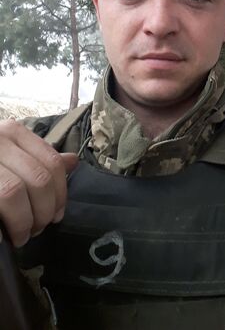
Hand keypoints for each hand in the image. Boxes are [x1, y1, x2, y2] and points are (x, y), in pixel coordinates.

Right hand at [0, 119, 77, 246]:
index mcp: (12, 132)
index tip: (57, 215)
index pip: (52, 162)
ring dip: (23, 222)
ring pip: (15, 193)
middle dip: (44, 211)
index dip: (60, 193)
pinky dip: (0, 227)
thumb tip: (72, 161)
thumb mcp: (8, 151)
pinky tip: (1, 236)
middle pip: (38, 179)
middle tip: (37, 230)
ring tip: (21, 236)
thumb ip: (37, 157)